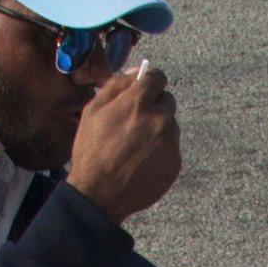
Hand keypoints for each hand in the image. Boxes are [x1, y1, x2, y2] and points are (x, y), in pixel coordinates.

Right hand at [65, 63, 181, 221]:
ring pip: (170, 124)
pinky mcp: (175, 163)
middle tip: (134, 121)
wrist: (100, 194)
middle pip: (167, 100)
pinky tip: (142, 159)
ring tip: (135, 145)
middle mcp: (159, 120)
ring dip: (157, 128)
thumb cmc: (92, 151)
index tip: (144, 88)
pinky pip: (172, 147)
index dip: (149, 81)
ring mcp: (170, 143)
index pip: (157, 77)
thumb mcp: (93, 110)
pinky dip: (160, 150)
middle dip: (154, 105)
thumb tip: (136, 72)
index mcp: (139, 103)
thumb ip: (117, 85)